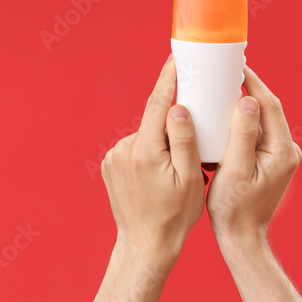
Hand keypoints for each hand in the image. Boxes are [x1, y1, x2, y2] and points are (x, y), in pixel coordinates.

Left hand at [90, 57, 203, 301]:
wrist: (145, 243)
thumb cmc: (175, 215)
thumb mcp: (189, 178)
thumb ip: (184, 140)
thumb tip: (179, 107)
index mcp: (145, 150)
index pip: (157, 104)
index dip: (168, 78)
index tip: (176, 58)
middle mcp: (124, 148)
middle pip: (153, 121)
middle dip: (172, 120)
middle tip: (192, 131)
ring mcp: (113, 156)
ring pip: (144, 136)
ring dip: (160, 141)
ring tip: (175, 170)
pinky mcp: (109, 165)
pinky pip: (134, 148)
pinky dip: (148, 152)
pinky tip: (158, 175)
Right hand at [207, 66, 301, 245]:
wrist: (240, 235)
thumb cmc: (234, 207)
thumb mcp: (235, 169)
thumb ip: (243, 135)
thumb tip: (247, 102)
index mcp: (281, 150)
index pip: (269, 105)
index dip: (251, 82)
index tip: (234, 65)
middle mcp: (284, 150)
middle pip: (265, 108)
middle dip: (245, 88)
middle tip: (222, 71)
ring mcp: (276, 155)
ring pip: (258, 119)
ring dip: (239, 103)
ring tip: (217, 88)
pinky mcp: (265, 160)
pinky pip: (252, 131)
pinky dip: (236, 120)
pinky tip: (218, 115)